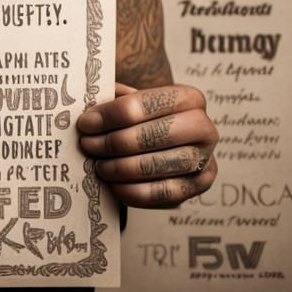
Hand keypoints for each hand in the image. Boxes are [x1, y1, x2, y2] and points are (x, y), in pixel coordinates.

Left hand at [77, 83, 217, 207]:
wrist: (163, 138)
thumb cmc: (139, 115)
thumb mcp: (127, 98)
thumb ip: (112, 99)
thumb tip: (87, 112)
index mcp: (189, 98)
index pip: (147, 103)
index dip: (112, 114)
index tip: (85, 123)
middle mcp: (204, 128)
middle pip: (157, 135)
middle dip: (115, 142)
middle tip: (88, 145)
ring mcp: (205, 160)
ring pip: (160, 166)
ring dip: (122, 168)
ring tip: (99, 165)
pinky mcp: (200, 187)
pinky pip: (166, 194)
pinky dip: (135, 191)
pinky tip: (114, 185)